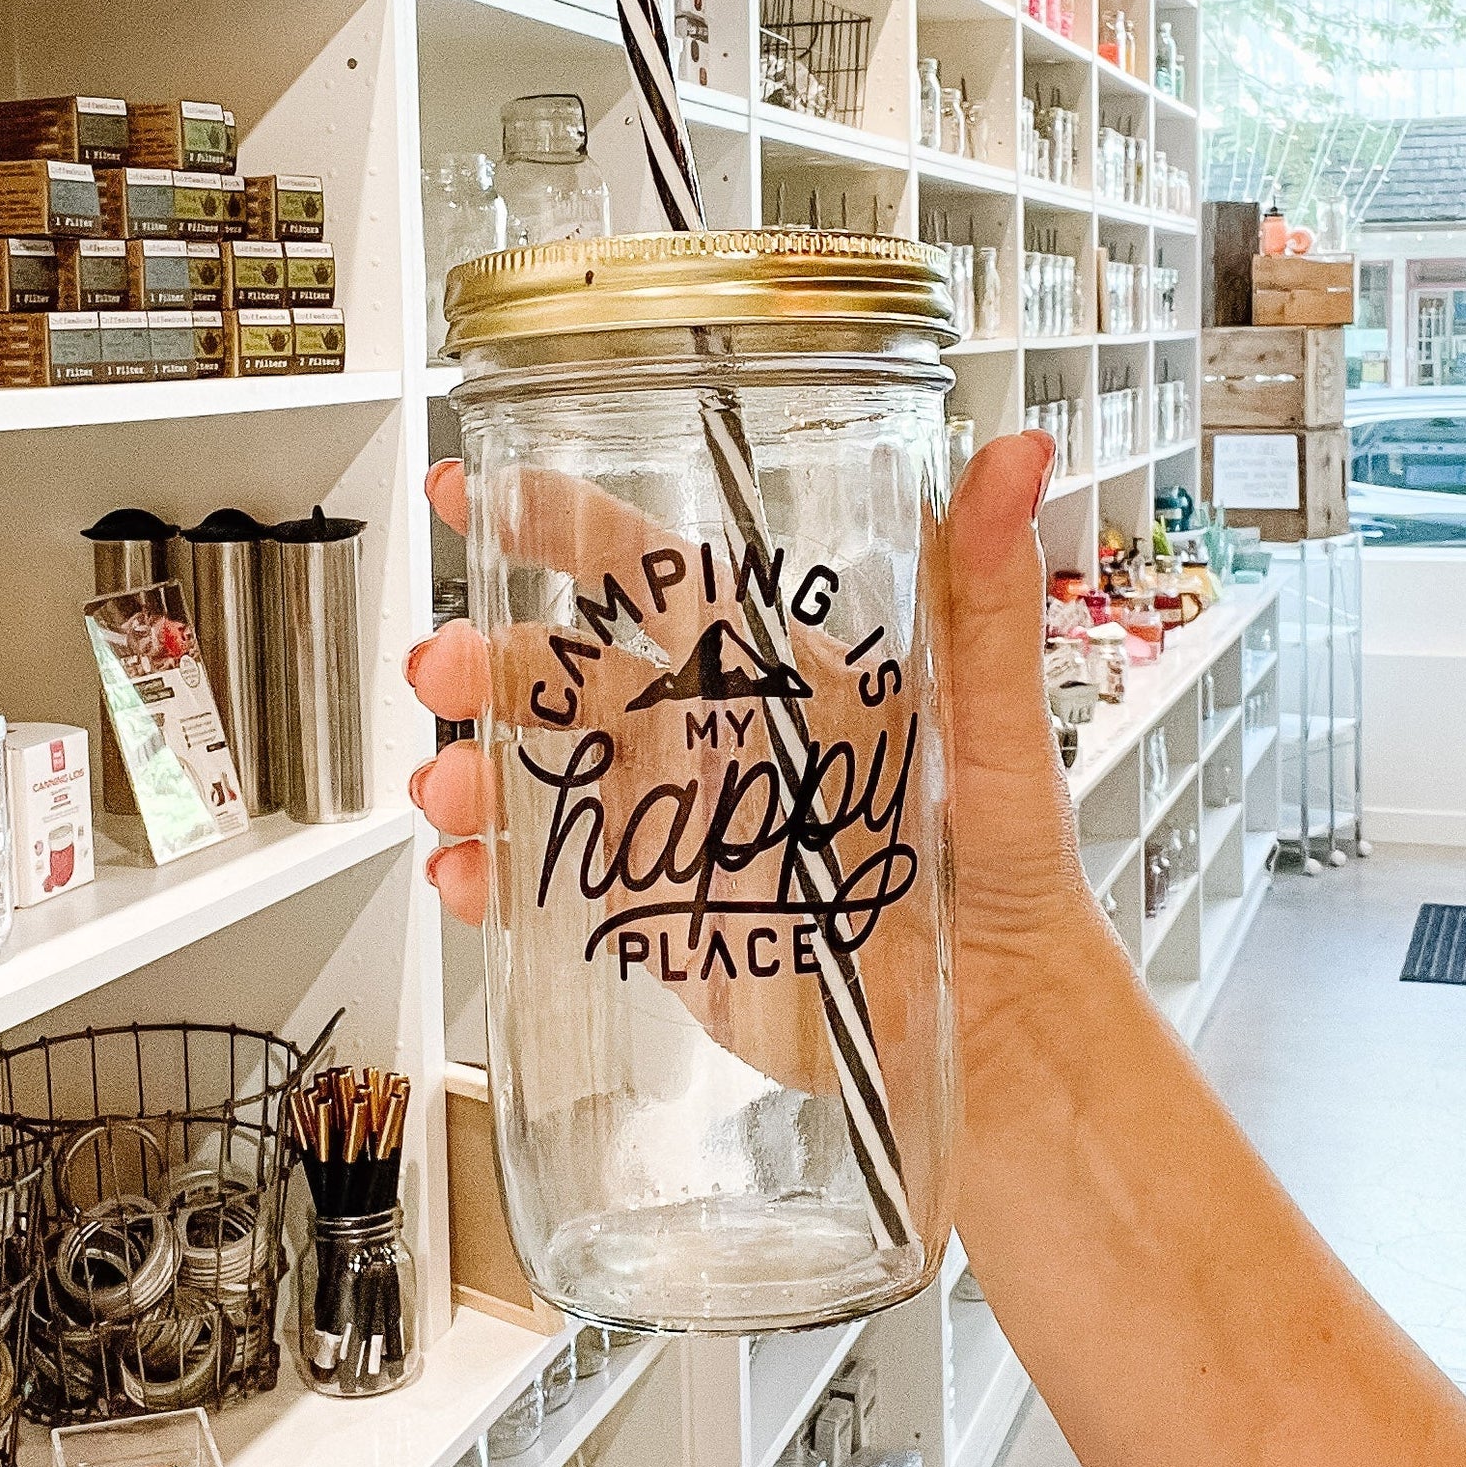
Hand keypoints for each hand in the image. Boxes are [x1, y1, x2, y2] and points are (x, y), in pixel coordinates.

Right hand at [405, 431, 1114, 1091]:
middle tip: (442, 668)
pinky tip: (470, 880)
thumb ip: (987, 592)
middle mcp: (713, 734)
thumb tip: (1023, 450)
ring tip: (448, 791)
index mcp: (773, 668)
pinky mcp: (665, 913)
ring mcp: (679, 824)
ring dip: (481, 772)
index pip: (655, 576)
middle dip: (497, 661)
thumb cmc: (1005, 855)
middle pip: (578, 676)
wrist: (993, 1016)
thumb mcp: (994, 714)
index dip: (563, 527)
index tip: (479, 497)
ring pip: (551, 776)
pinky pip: (566, 885)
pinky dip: (504, 880)